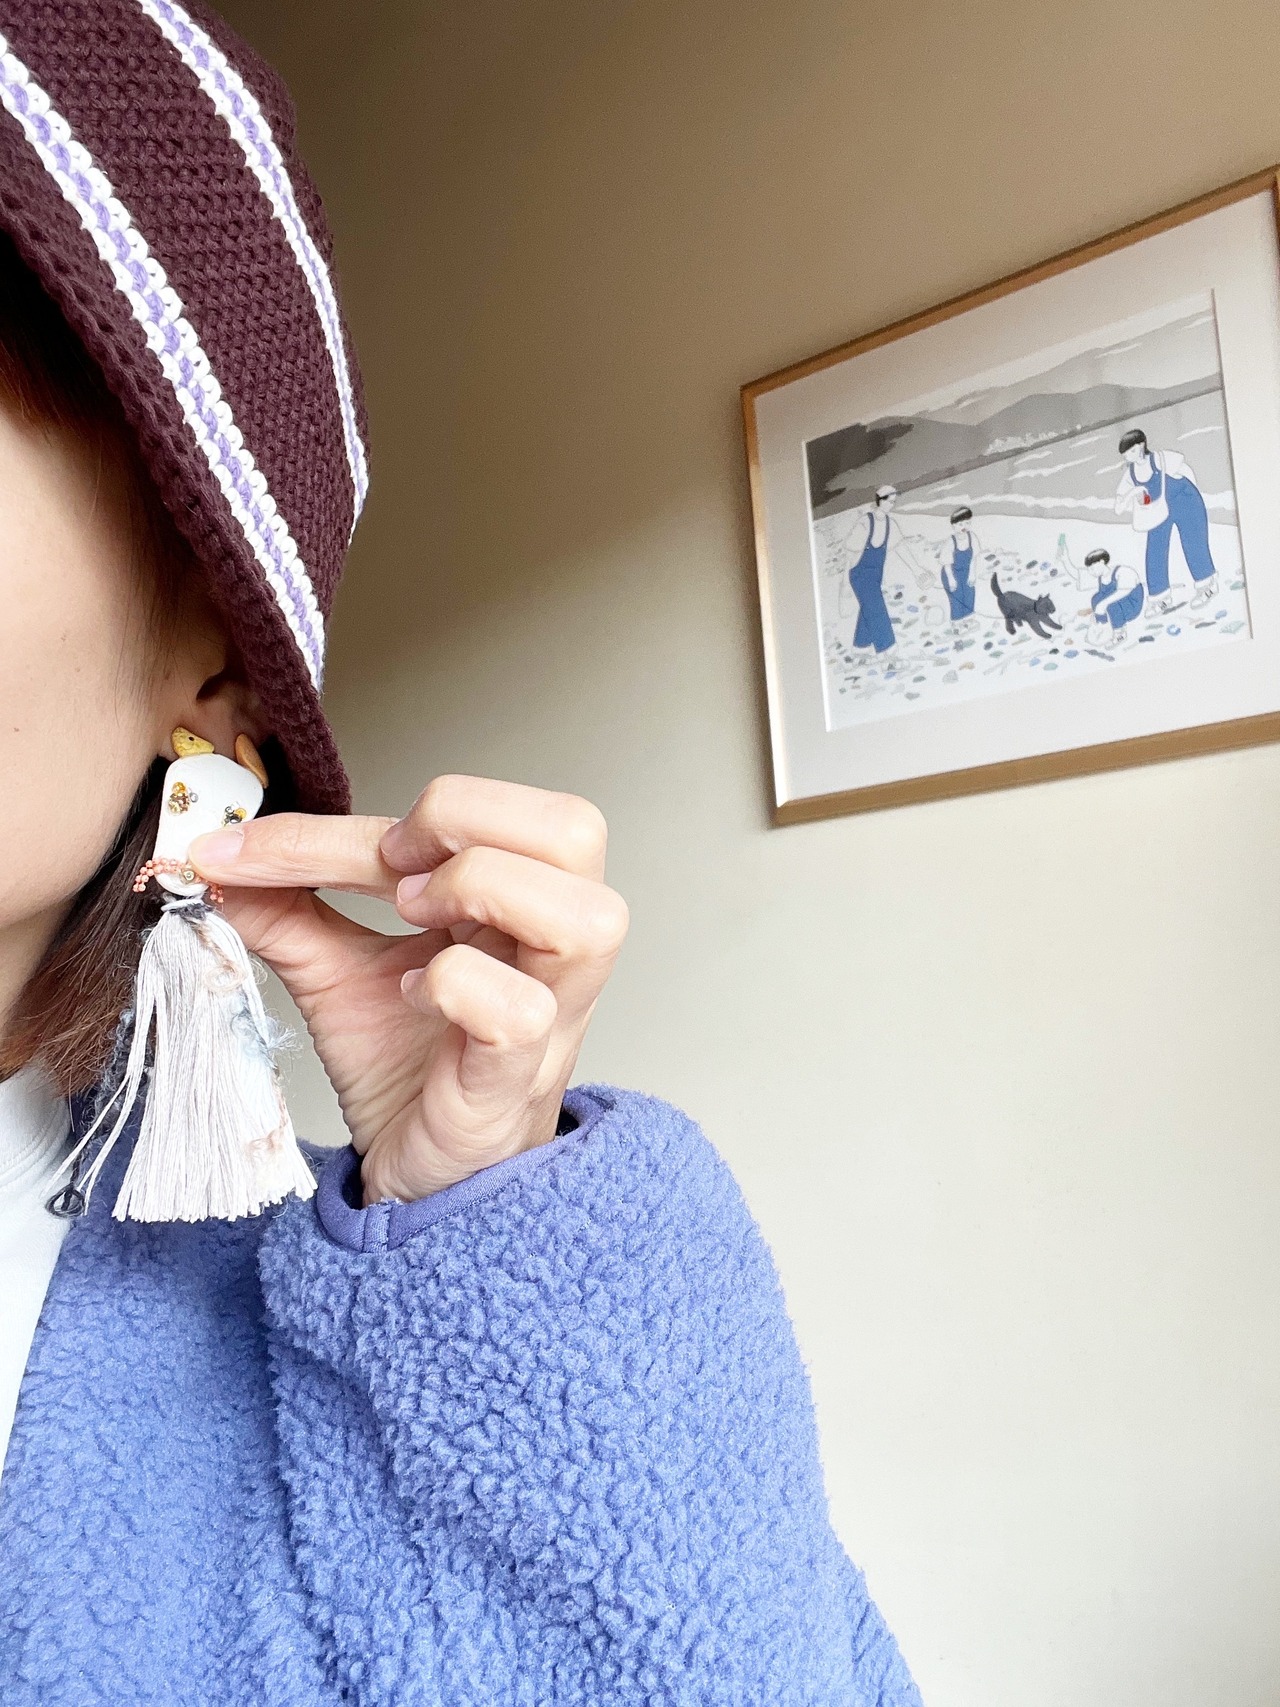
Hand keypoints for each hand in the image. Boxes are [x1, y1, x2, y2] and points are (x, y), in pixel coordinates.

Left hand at [188, 775, 627, 1204]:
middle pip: (576, 830)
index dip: (346, 818)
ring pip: (586, 916)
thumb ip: (287, 911)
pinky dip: (458, 987)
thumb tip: (216, 858)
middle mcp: (548, 950)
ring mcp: (548, 1016)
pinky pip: (520, 1013)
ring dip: (483, 891)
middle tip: (393, 872)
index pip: (473, 814)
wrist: (415, 1184)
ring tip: (414, 922)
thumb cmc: (408, 1074)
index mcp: (516, 905)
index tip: (250, 849)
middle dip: (467, 818)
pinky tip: (416, 997)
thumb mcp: (338, 973)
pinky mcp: (513, 1082)